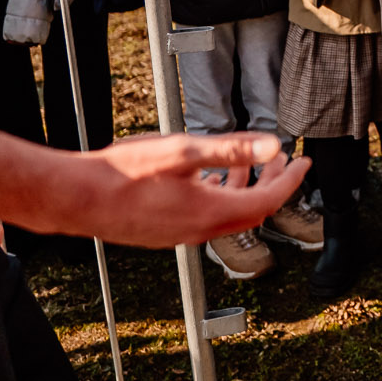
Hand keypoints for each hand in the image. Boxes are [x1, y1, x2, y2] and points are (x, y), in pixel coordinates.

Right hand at [29, 132, 310, 247]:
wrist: (78, 198)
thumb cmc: (123, 173)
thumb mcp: (183, 151)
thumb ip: (231, 148)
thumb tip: (272, 146)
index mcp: (210, 210)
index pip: (268, 200)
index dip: (291, 180)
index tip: (304, 162)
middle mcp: (200, 229)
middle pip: (252, 209)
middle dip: (273, 184)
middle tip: (284, 162)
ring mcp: (181, 234)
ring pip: (228, 214)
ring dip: (245, 188)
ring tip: (249, 163)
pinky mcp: (165, 232)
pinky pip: (206, 218)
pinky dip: (220, 197)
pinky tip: (209, 178)